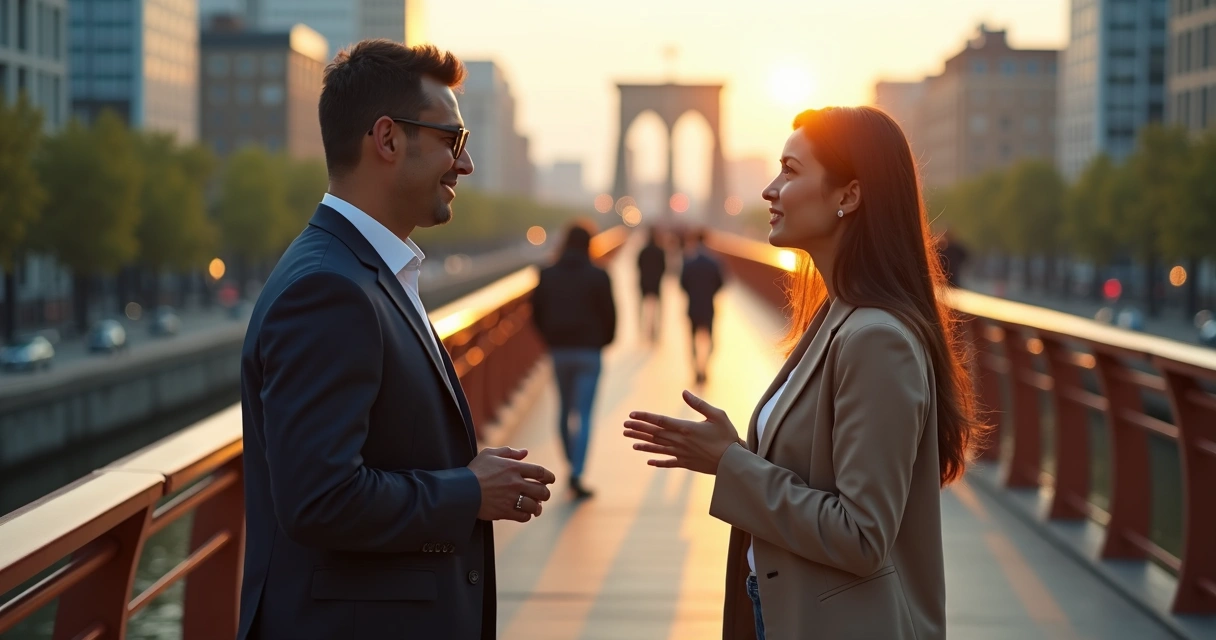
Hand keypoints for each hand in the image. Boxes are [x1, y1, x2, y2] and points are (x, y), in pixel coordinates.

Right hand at [468, 447, 555, 522]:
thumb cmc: (474, 470)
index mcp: (513, 467)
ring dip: (537, 507)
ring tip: (536, 507)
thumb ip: (509, 452)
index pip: (541, 472)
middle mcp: (515, 483)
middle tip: (543, 495)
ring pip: (535, 506)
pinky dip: (526, 516)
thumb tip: (525, 452)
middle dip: (545, 494)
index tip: (550, 480)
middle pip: (542, 491)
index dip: (549, 477)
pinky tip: (524, 513)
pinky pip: (523, 516)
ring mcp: (510, 498)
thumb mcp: (489, 454)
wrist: (461, 490)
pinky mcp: (504, 511)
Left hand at [623, 390, 744, 474]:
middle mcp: (680, 441)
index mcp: (686, 428)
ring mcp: (682, 454)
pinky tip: (648, 461)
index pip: (660, 421)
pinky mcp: (686, 463)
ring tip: (630, 440)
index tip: (632, 414)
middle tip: (624, 426)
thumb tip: (684, 392)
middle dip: (638, 429)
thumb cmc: (727, 436)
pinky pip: (668, 462)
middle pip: (655, 434)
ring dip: (643, 443)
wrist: (733, 462)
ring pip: (658, 447)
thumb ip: (699, 404)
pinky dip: (658, 462)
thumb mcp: (717, 415)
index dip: (645, 417)